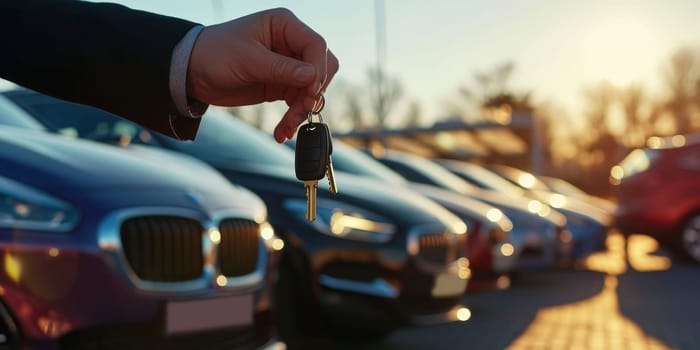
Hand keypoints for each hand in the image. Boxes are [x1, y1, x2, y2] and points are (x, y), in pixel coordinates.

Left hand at [186, 8, 338, 142]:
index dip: (317, 70)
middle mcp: (290, 43)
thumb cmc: (214, 54)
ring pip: (312, 89)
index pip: (316, 45)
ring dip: (303, 110)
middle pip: (321, 67)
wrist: (193, 72)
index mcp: (284, 25)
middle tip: (301, 109)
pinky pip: (298, 102)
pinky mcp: (281, 84)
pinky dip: (293, 118)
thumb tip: (312, 77)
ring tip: (286, 127)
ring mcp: (287, 65)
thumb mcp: (248, 60)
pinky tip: (283, 131)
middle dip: (313, 92)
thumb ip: (282, 68)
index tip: (310, 91)